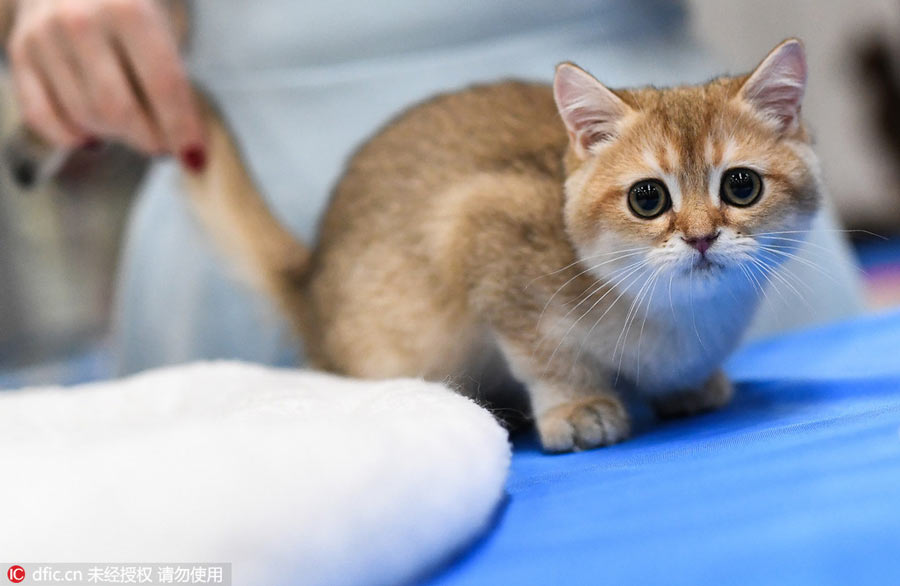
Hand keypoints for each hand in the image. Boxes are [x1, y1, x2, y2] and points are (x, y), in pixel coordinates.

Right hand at [6, 0, 204, 168]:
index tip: (195, 158)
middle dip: (148, 140)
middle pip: (118, 111)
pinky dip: (72, 136)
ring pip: (84, 118)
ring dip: (114, 136)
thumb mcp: (162, 26)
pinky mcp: (20, 53)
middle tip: (163, 145)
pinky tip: (93, 135)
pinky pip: (42, 117)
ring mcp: (44, 37)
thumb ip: (173, 78)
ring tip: (131, 126)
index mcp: (129, 10)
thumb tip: (190, 148)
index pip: (163, 86)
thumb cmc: (130, 6)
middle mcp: (80, 21)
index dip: (182, 130)